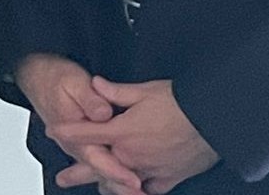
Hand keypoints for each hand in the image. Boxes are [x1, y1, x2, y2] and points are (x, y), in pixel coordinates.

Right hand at [16, 54, 140, 194]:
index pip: (97, 158)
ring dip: (118, 184)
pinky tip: (128, 181)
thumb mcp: (74, 82)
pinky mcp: (85, 142)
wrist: (37, 76)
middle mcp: (75, 144)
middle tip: (140, 194)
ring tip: (140, 193)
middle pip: (100, 171)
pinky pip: (101, 162)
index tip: (135, 181)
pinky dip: (114, 173)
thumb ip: (90, 99)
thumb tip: (104, 114)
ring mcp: (79, 145)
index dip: (117, 171)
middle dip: (120, 186)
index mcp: (73, 132)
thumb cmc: (56, 78)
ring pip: (100, 170)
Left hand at [50, 78, 218, 194]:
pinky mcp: (170, 178)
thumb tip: (95, 83)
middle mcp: (132, 156)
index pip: (86, 133)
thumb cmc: (181, 104)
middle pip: (98, 165)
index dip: (67, 132)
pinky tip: (135, 190)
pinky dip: (140, 189)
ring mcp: (150, 169)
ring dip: (106, 184)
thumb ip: (116, 92)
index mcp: (122, 132)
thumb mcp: (144, 91)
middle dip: (78, 171)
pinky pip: (150, 189)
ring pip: (122, 182)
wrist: (215, 121)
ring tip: (96, 188)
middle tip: (63, 177)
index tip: (53, 131)